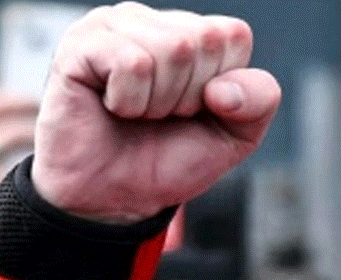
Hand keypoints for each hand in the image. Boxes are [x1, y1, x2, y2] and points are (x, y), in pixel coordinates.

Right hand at [30, 3, 279, 223]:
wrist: (114, 197)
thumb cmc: (167, 160)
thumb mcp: (234, 137)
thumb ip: (259, 102)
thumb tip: (226, 87)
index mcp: (193, 32)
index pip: (234, 36)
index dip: (223, 87)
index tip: (194, 111)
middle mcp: (155, 21)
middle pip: (205, 41)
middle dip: (190, 96)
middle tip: (160, 116)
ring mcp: (116, 25)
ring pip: (172, 49)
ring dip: (158, 102)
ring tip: (135, 113)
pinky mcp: (82, 42)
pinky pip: (133, 63)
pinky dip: (129, 102)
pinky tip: (111, 107)